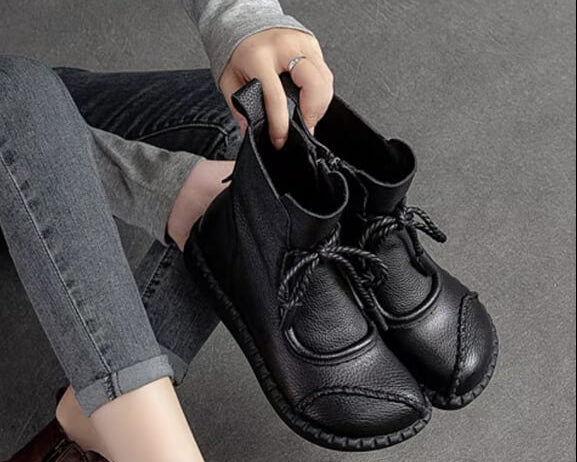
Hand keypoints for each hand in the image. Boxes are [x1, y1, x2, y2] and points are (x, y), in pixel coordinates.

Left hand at [219, 28, 333, 149]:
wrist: (246, 24)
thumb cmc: (239, 52)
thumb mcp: (229, 80)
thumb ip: (239, 108)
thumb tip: (250, 132)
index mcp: (260, 57)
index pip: (277, 97)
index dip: (281, 125)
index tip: (280, 140)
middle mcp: (285, 47)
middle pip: (314, 84)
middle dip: (313, 112)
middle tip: (304, 127)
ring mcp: (303, 43)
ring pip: (325, 80)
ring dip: (320, 105)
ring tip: (307, 117)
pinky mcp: (313, 45)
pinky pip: (326, 74)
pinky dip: (321, 92)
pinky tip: (310, 101)